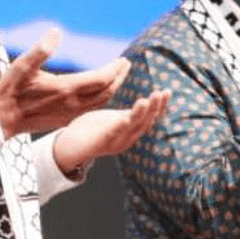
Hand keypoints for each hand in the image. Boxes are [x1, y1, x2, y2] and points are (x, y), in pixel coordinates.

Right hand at [0, 28, 128, 137]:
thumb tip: (57, 31)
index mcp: (66, 88)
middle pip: (107, 91)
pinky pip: (93, 109)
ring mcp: (71, 113)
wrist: (2, 120)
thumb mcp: (22, 66)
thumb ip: (41, 49)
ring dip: (113, 88)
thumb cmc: (11, 91)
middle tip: (125, 65)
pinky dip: (103, 99)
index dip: (114, 69)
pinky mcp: (66, 119)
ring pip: (101, 102)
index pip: (101, 78)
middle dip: (119, 77)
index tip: (123, 60)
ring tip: (118, 76)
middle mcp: (73, 103)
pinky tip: (101, 92)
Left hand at [53, 91, 169, 173]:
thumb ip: (128, 114)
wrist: (71, 146)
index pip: (151, 117)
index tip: (168, 92)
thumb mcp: (114, 119)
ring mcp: (116, 142)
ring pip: (132, 127)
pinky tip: (124, 118)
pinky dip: (119, 127)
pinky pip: (112, 134)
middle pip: (146, 122)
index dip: (160, 106)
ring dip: (140, 115)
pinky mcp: (102, 143)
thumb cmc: (92, 129)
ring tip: (146, 100)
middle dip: (155, 108)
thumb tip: (144, 103)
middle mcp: (128, 138)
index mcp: (132, 130)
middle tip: (162, 93)